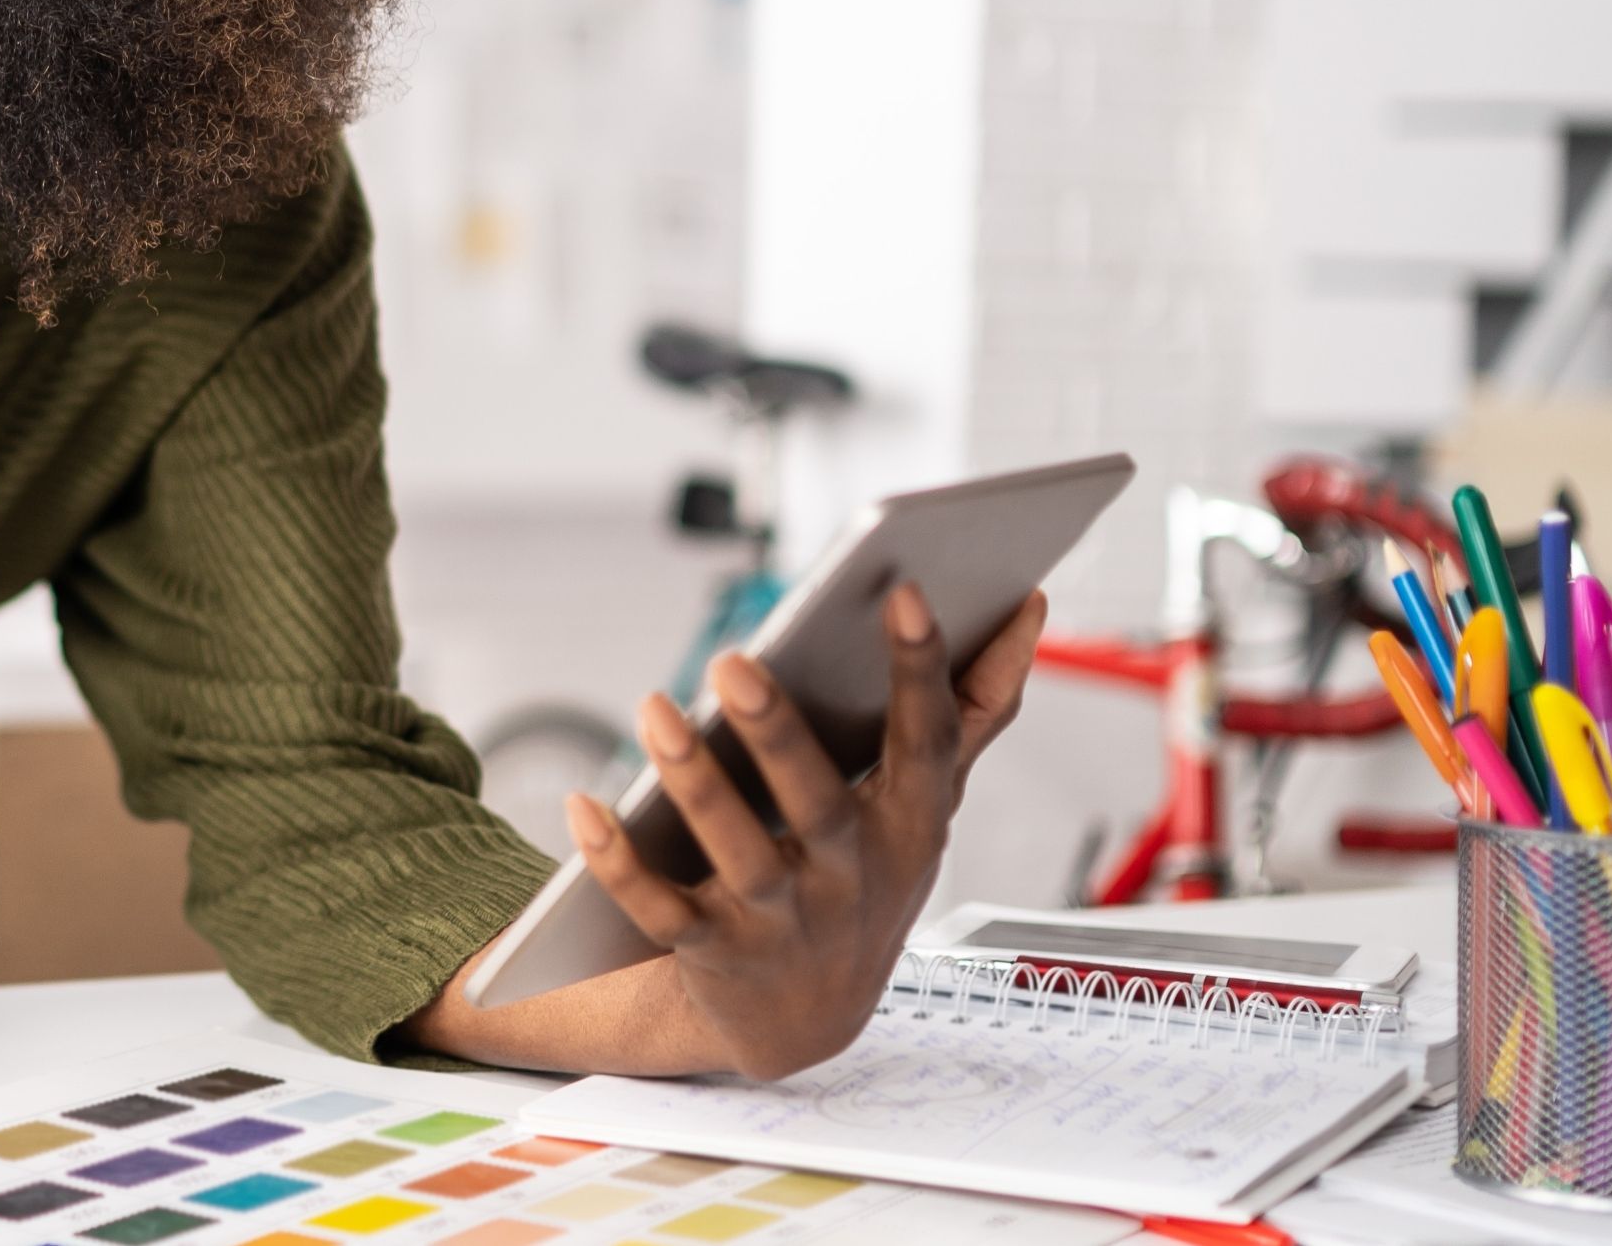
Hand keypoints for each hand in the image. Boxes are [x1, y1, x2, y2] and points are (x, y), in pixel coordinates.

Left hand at [555, 583, 1046, 1079]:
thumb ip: (977, 708)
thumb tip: (1031, 606)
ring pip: (737, 854)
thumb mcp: (930, 804)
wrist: (807, 1020)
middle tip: (731, 659)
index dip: (921, 670)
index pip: (925, 742)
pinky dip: (616, 862)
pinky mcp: (710, 951)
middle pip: (817, 803)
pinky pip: (658, 909)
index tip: (904, 589)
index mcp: (909, 826)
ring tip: (654, 709)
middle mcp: (850, 877)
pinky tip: (580, 804)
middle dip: (777, 734)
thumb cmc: (868, 875)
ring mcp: (780, 921)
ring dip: (695, 783)